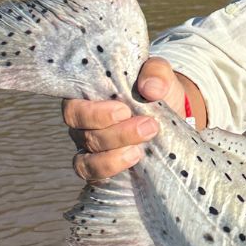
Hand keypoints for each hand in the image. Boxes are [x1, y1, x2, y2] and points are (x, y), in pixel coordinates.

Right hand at [63, 57, 196, 179]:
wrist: (171, 114)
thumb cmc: (155, 90)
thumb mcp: (159, 75)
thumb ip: (156, 72)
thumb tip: (150, 88)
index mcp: (87, 96)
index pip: (73, 105)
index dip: (95, 112)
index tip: (124, 110)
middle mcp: (82, 123)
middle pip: (82, 132)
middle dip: (116, 133)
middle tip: (147, 126)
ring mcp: (88, 147)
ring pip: (86, 156)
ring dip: (115, 154)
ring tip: (143, 147)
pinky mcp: (99, 167)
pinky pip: (92, 173)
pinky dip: (111, 168)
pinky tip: (134, 158)